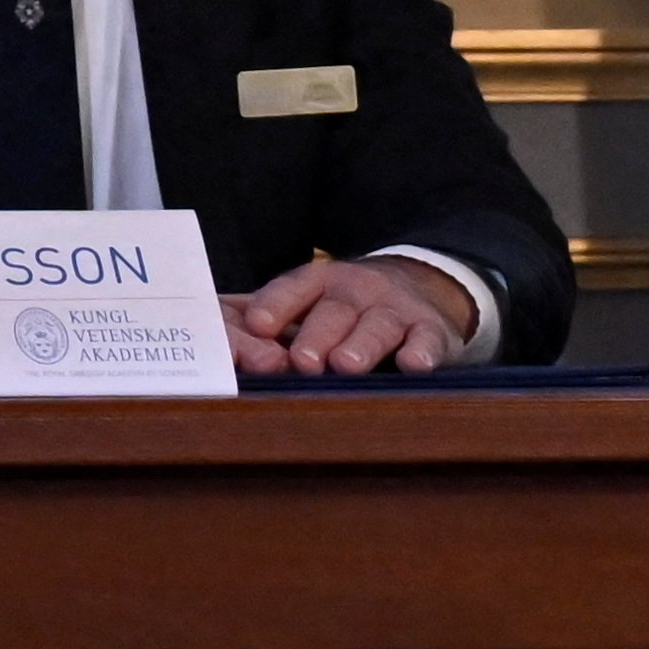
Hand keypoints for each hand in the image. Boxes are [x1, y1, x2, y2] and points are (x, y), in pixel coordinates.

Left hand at [227, 249, 473, 373]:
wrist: (421, 289)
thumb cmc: (345, 308)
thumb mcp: (311, 304)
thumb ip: (271, 321)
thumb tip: (216, 342)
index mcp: (320, 282)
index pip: (294, 288)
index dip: (276, 305)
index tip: (257, 325)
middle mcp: (357, 290)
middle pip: (336, 310)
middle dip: (318, 334)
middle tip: (303, 361)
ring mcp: (396, 309)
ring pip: (379, 325)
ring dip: (362, 345)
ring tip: (346, 366)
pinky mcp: (432, 331)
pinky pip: (427, 340)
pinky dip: (422, 353)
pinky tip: (413, 365)